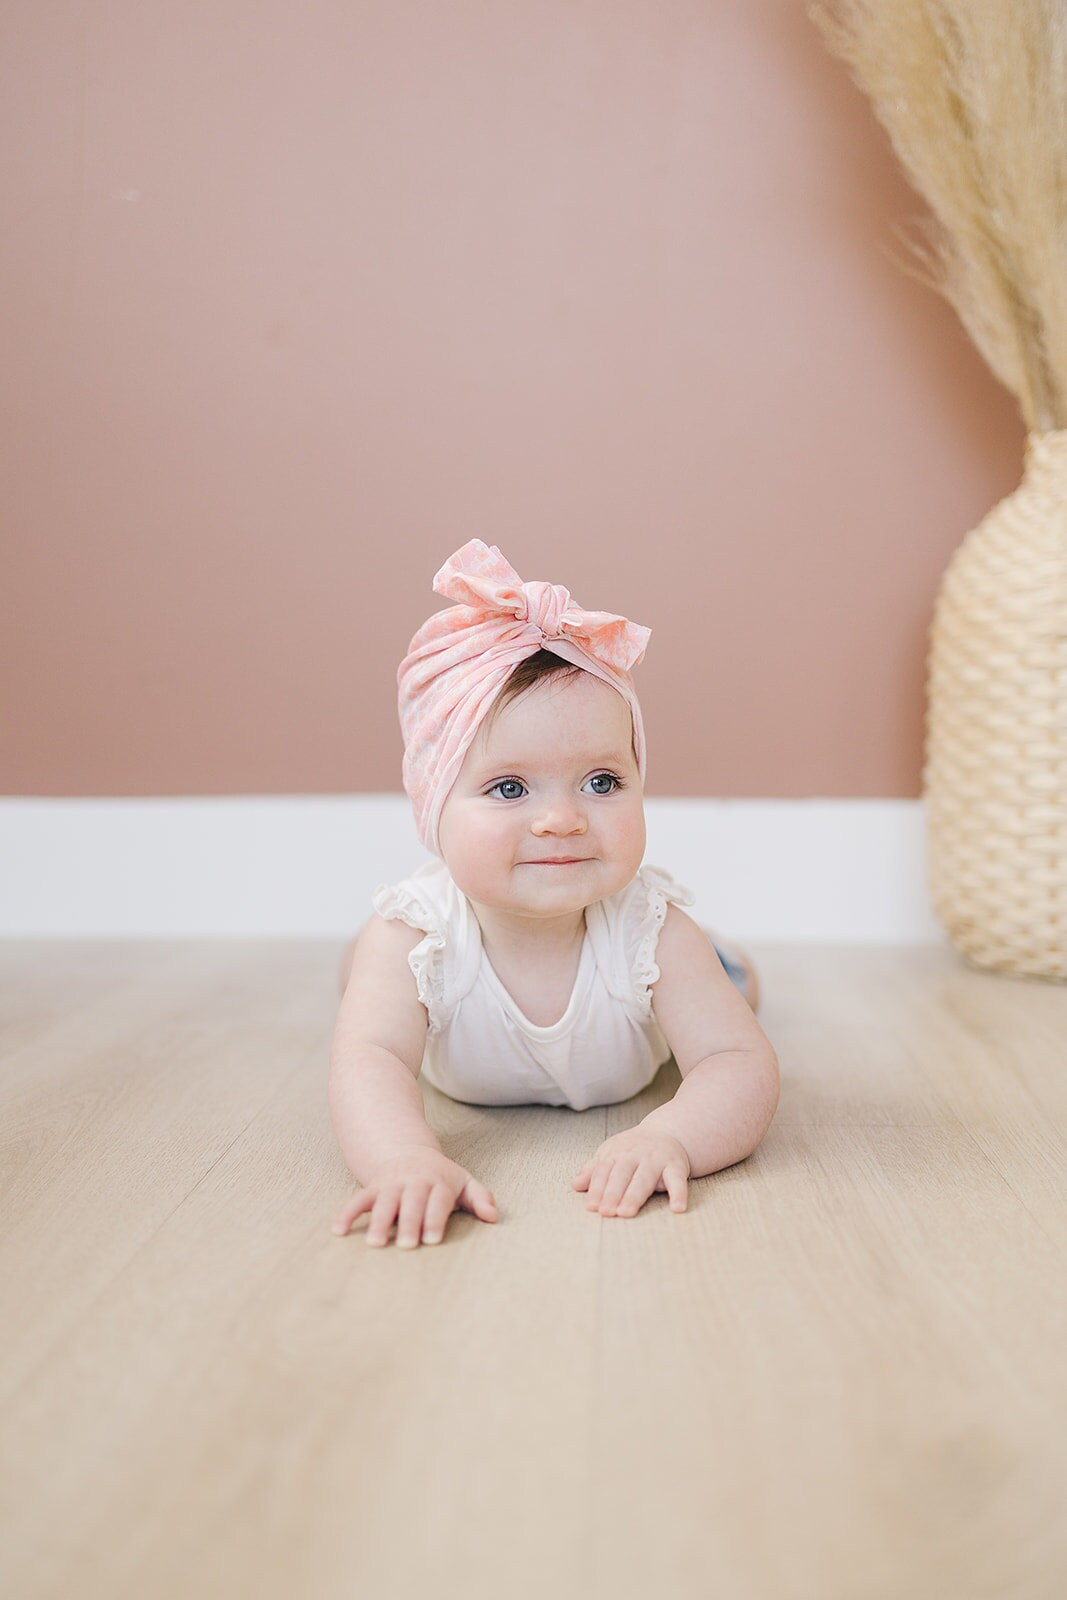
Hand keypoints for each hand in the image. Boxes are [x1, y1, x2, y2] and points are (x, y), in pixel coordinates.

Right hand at [333, 1149, 497, 1248]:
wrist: (411, 1154)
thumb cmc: (442, 1178)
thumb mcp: (464, 1183)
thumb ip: (479, 1198)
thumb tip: (493, 1216)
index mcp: (438, 1181)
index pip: (437, 1200)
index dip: (435, 1218)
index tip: (433, 1239)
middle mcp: (414, 1181)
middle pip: (411, 1200)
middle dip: (409, 1222)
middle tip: (408, 1246)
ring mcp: (392, 1183)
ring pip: (384, 1200)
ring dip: (379, 1221)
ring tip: (376, 1244)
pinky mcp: (373, 1187)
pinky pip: (359, 1199)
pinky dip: (348, 1213)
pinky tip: (339, 1231)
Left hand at [572, 1128, 690, 1217]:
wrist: (667, 1132)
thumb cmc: (633, 1150)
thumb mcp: (611, 1154)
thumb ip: (594, 1171)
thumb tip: (575, 1185)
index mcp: (617, 1153)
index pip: (604, 1171)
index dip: (597, 1188)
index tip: (591, 1206)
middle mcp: (636, 1155)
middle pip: (622, 1175)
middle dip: (613, 1193)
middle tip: (606, 1212)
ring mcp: (657, 1161)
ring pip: (644, 1179)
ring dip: (634, 1196)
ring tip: (626, 1212)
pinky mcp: (676, 1167)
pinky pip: (678, 1181)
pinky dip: (679, 1194)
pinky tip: (677, 1208)